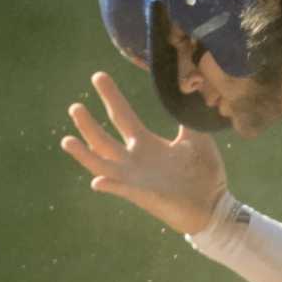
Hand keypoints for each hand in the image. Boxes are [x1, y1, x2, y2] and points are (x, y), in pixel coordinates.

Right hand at [61, 70, 227, 235]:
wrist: (214, 204)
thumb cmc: (205, 174)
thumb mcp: (196, 139)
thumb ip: (187, 119)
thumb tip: (185, 92)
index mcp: (146, 144)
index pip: (122, 116)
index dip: (110, 97)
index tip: (97, 76)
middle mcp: (134, 160)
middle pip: (102, 139)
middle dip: (87, 124)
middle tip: (74, 106)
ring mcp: (134, 179)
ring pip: (101, 164)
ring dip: (84, 154)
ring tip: (67, 141)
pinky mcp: (142, 195)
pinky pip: (121, 190)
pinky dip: (109, 185)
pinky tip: (97, 180)